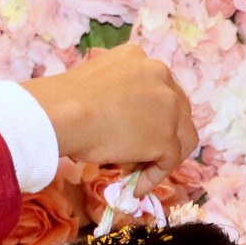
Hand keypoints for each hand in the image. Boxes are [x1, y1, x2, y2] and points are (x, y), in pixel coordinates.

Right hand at [21, 43, 196, 190]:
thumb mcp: (94, 82)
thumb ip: (112, 93)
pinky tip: (136, 187)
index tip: (134, 132)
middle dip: (159, 134)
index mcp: (138, 57)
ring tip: (139, 173)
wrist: (64, 114)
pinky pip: (170, 160)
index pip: (157, 88)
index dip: (149, 114)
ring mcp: (169, 106)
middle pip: (176, 110)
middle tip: (137, 155)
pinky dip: (154, 176)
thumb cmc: (64, 101)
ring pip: (181, 135)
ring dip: (162, 156)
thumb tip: (113, 119)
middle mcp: (160, 75)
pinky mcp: (167, 136)